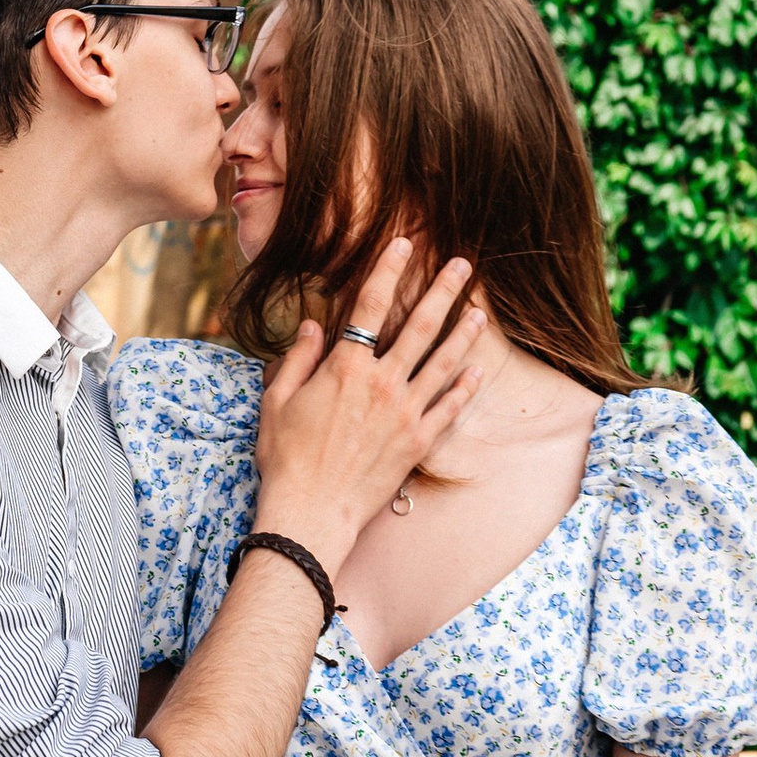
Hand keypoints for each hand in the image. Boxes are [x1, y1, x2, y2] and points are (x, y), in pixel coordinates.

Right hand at [253, 241, 484, 575]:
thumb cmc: (285, 458)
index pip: (369, 305)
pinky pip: (449, 409)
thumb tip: (313, 326)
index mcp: (345, 367)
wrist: (310, 512)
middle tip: (463, 265)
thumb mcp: (277, 401)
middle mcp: (381, 383)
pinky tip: (477, 370)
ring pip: (442, 363)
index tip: (403, 244)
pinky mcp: (417, 443)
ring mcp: (405, 413)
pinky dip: (465, 388)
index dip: (387, 270)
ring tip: (480, 312)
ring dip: (463, 334)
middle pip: (419, 326)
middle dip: (442, 291)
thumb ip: (298, 358)